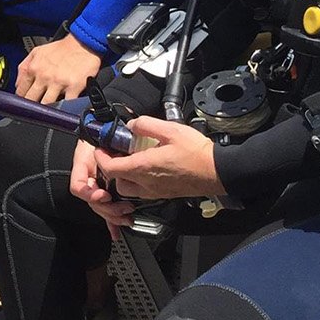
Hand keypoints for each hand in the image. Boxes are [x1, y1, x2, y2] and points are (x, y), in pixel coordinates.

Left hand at [14, 33, 101, 104]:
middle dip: (31, 106)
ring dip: (46, 109)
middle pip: (31, 99)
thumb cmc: (61, 49)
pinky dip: (65, 108)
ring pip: (46, 104)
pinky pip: (67, 104)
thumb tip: (17, 84)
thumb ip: (23, 67)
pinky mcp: (73, 87)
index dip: (21, 98)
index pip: (21, 90)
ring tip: (48, 111)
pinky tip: (63, 109)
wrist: (83, 43)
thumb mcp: (37, 52)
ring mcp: (58, 82)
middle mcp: (44, 76)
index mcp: (33, 68)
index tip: (24, 102)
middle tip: (34, 110)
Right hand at [69, 140, 134, 237]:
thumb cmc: (100, 135)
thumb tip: (108, 168)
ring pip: (101, 209)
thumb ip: (98, 153)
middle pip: (93, 203)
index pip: (78, 187)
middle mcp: (89, 181)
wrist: (105, 132)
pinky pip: (106, 210)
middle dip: (109, 209)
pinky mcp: (106, 193)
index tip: (106, 195)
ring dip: (114, 217)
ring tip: (127, 218)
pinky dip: (111, 223)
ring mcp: (97, 188)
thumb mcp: (96, 142)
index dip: (91, 194)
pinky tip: (116, 234)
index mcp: (83, 169)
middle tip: (125, 209)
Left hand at [94, 116, 222, 201]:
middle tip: (115, 154)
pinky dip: (138, 182)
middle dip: (112, 169)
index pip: (111, 168)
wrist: (218, 171)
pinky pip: (143, 192)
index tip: (100, 148)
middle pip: (117, 182)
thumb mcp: (170, 129)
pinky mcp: (165, 194)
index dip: (101, 158)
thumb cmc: (196, 152)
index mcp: (144, 168)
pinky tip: (147, 168)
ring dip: (125, 177)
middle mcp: (147, 184)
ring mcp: (156, 192)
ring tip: (131, 161)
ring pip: (130, 190)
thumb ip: (146, 125)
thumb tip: (131, 125)